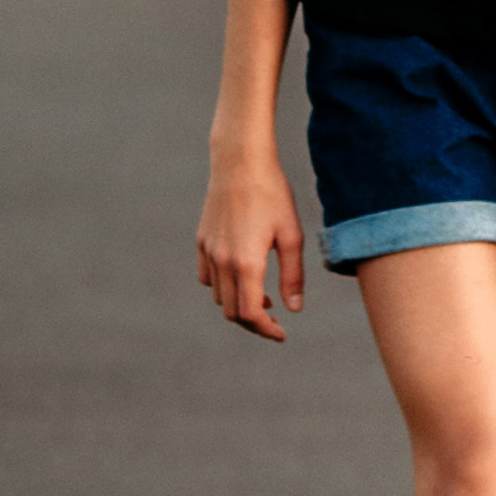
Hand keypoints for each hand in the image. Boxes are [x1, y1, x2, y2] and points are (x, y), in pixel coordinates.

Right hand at [197, 156, 305, 342]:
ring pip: (219, 296)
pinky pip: (207, 277)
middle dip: (254, 322)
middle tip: (276, 320)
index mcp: (246, 264)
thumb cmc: (272, 195)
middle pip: (232, 311)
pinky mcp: (202, 241)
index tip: (281, 333)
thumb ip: (292, 276)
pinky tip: (241, 276)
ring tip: (263, 297)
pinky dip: (223, 287)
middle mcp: (222, 262)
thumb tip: (293, 309)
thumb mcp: (291, 235)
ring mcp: (208, 251)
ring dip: (238, 304)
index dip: (266, 330)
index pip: (250, 314)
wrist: (241, 162)